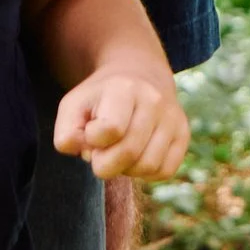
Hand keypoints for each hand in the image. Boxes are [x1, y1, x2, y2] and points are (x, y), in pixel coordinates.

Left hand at [54, 67, 189, 182]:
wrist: (138, 76)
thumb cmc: (99, 99)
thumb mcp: (73, 106)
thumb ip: (67, 134)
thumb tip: (86, 153)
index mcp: (123, 88)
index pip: (110, 130)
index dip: (93, 141)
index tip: (90, 132)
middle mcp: (154, 100)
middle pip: (129, 153)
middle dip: (106, 164)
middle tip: (100, 153)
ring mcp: (172, 117)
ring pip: (148, 165)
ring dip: (126, 169)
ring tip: (118, 152)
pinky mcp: (183, 133)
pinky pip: (165, 171)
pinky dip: (145, 173)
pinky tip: (136, 156)